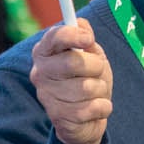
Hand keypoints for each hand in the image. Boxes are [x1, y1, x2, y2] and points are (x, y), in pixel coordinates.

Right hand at [30, 19, 113, 143]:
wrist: (85, 119)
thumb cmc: (87, 78)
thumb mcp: (89, 53)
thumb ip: (85, 36)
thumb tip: (81, 24)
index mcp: (44, 52)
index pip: (54, 37)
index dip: (72, 35)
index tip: (89, 38)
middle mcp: (40, 73)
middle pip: (73, 62)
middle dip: (95, 66)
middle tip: (97, 70)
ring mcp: (47, 97)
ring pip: (87, 87)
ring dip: (100, 88)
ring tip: (94, 92)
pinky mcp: (60, 119)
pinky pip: (95, 107)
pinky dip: (103, 106)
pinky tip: (95, 109)